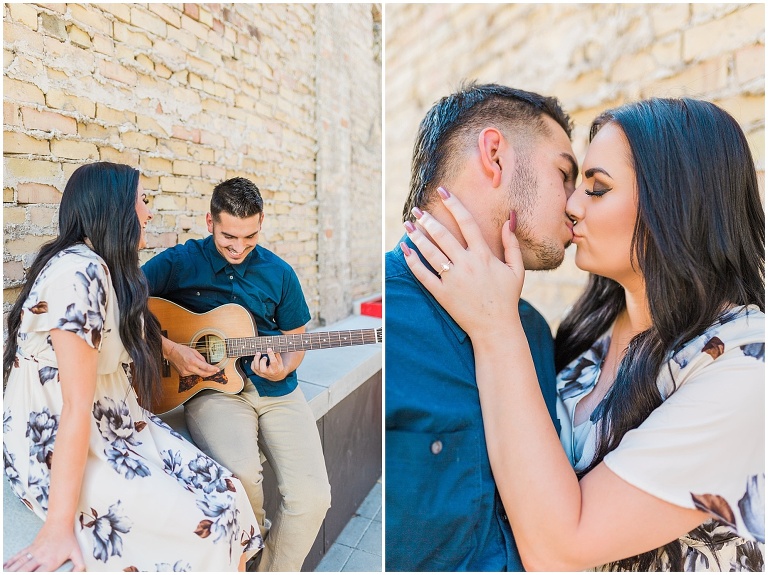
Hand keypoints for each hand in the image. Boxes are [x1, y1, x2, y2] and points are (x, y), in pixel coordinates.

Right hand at [4, 525, 84, 571]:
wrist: (60, 523)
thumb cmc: (68, 539)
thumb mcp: (77, 552)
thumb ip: (79, 565)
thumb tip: (78, 574)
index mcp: (50, 562)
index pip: (39, 574)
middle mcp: (40, 558)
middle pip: (25, 570)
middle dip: (19, 574)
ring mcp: (34, 552)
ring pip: (19, 564)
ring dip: (13, 570)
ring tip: (7, 573)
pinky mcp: (30, 547)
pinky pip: (18, 556)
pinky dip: (11, 561)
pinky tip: (5, 566)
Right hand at [164, 337, 218, 377]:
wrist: (171, 352)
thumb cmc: (181, 350)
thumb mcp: (194, 351)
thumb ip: (201, 358)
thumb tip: (206, 363)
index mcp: (193, 361)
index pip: (206, 367)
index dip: (213, 369)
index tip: (217, 369)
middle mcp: (189, 368)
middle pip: (203, 374)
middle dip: (210, 373)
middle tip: (215, 371)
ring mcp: (186, 372)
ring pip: (197, 374)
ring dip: (202, 371)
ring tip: (204, 367)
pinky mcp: (183, 374)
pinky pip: (192, 374)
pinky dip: (195, 371)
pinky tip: (195, 367)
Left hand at [251, 348, 289, 380]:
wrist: (277, 376)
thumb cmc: (278, 367)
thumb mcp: (280, 361)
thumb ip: (276, 355)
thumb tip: (273, 348)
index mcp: (276, 369)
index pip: (273, 362)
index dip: (271, 354)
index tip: (269, 349)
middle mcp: (269, 372)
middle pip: (262, 368)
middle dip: (261, 360)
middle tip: (261, 354)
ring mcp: (263, 374)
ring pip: (256, 368)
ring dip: (256, 360)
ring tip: (258, 354)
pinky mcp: (259, 374)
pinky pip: (253, 368)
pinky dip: (253, 363)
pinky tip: (256, 359)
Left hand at [402, 187, 524, 338]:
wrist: (496, 328)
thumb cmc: (507, 298)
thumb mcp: (516, 270)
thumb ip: (511, 244)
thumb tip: (508, 219)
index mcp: (484, 256)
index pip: (466, 222)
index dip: (453, 204)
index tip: (442, 191)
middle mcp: (466, 264)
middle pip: (443, 235)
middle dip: (428, 219)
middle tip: (416, 210)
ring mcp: (453, 279)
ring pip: (430, 252)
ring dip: (417, 236)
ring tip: (407, 225)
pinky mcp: (442, 294)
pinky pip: (423, 276)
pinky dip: (412, 262)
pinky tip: (405, 250)